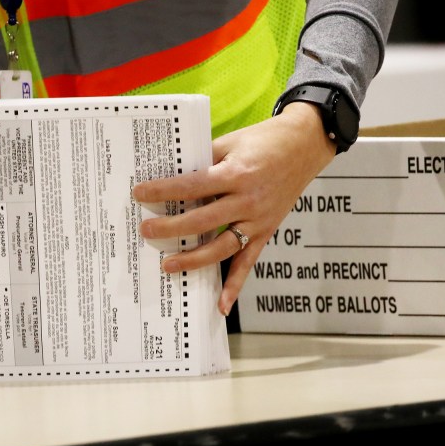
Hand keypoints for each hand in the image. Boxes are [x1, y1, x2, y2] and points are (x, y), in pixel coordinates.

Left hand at [132, 103, 335, 314]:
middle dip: (170, 228)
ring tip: (167, 264)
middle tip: (145, 231)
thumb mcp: (231, 142)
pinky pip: (248, 261)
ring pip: (222, 246)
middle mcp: (247, 200)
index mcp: (236, 173)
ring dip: (193, 259)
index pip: (192, 186)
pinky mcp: (266, 231)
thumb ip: (203, 160)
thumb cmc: (264, 140)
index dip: (163, 191)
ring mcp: (258, 219)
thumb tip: (170, 175)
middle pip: (202, 220)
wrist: (305, 145)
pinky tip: (221, 305)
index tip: (139, 194)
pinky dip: (235, 285)